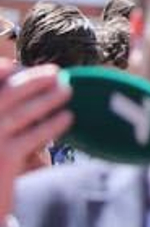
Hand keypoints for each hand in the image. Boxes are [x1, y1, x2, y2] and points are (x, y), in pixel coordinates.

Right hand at [0, 68, 71, 222]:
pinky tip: (67, 118)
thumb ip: (4, 117)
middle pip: (5, 96)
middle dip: (30, 81)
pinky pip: (32, 137)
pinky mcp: (4, 161)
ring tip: (66, 89)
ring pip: (21, 114)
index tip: (13, 65)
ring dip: (46, 98)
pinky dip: (51, 124)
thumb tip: (20, 81)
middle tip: (55, 73)